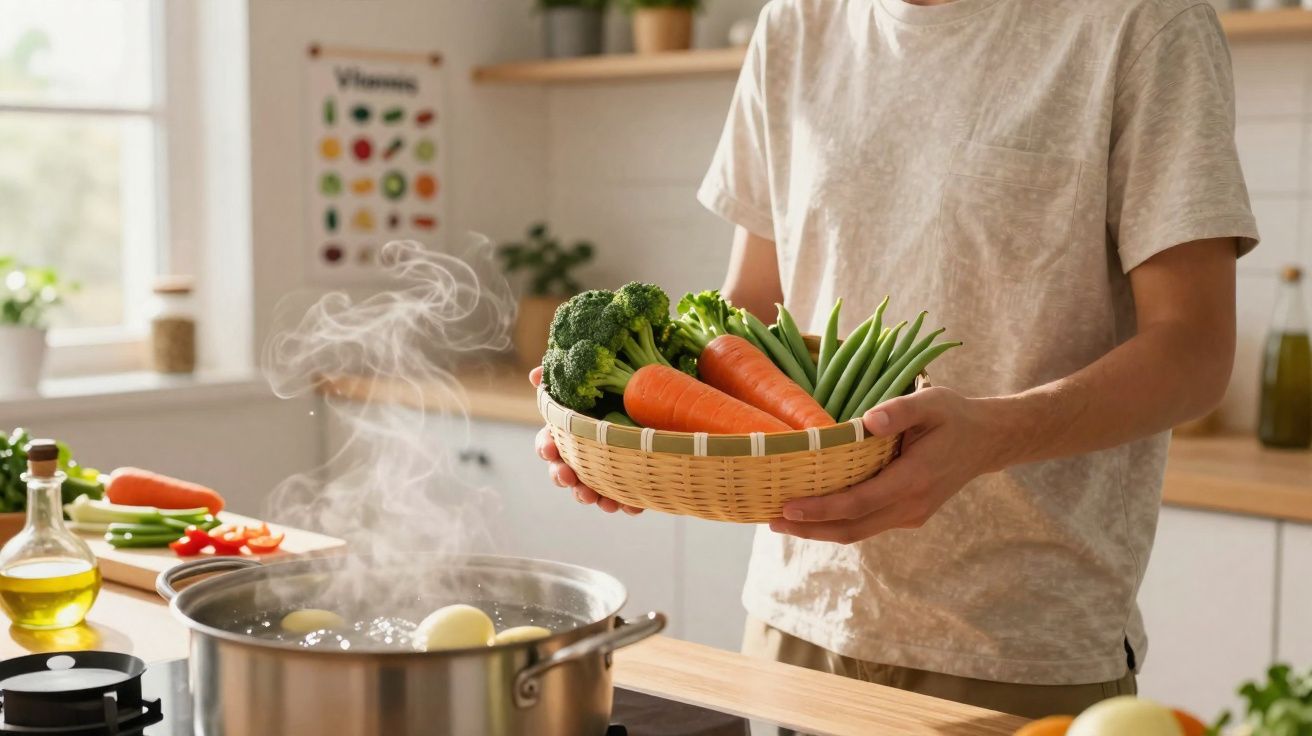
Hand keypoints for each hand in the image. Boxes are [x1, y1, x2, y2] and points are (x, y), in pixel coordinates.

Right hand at [529, 367, 642, 515]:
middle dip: (563, 477)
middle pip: (563, 473)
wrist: (656, 404)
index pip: (547, 444)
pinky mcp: (627, 483)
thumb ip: (561, 377)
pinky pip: (624, 498)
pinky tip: (632, 505)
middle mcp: (581, 457)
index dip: (545, 448)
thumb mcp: (590, 379)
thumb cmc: (613, 390)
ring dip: (591, 497)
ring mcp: (602, 473)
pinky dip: (626, 504)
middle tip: (570, 478)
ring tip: (602, 501)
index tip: (550, 449)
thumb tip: (535, 375)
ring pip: (590, 491)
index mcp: (568, 434)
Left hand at [771, 387, 1004, 543]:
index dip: (821, 509)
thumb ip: (900, 410)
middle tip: (770, 520)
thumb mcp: (931, 402)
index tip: (787, 507)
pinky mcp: (907, 515)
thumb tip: (868, 421)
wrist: (986, 441)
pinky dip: (838, 522)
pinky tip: (812, 513)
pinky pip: (867, 524)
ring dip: (819, 530)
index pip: (859, 502)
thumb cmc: (953, 416)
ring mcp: (910, 514)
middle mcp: (911, 505)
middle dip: (809, 528)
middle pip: (852, 528)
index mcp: (914, 478)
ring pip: (858, 531)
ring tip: (782, 521)